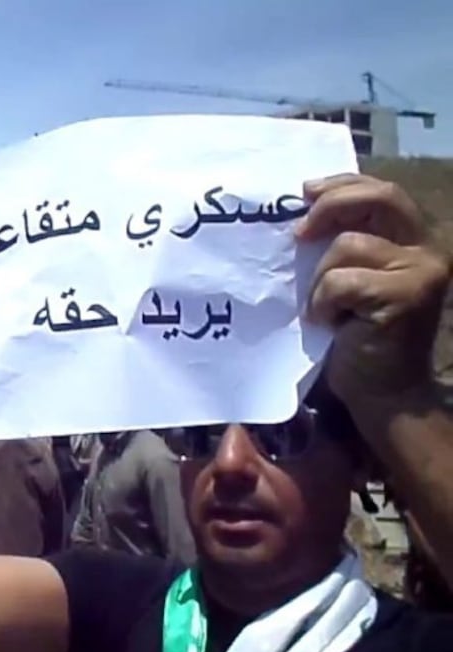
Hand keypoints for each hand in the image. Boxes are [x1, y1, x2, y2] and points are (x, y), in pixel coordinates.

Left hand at [299, 174, 450, 404]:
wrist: (382, 390)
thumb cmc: (357, 334)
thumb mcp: (351, 275)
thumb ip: (344, 239)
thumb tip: (302, 208)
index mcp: (414, 237)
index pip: (381, 190)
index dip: (342, 184)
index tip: (305, 191)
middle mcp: (429, 247)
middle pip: (380, 198)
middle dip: (331, 205)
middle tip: (299, 233)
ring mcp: (423, 271)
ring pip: (347, 245)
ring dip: (320, 279)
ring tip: (326, 308)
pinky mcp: (407, 295)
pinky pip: (341, 281)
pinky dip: (323, 302)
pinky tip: (331, 323)